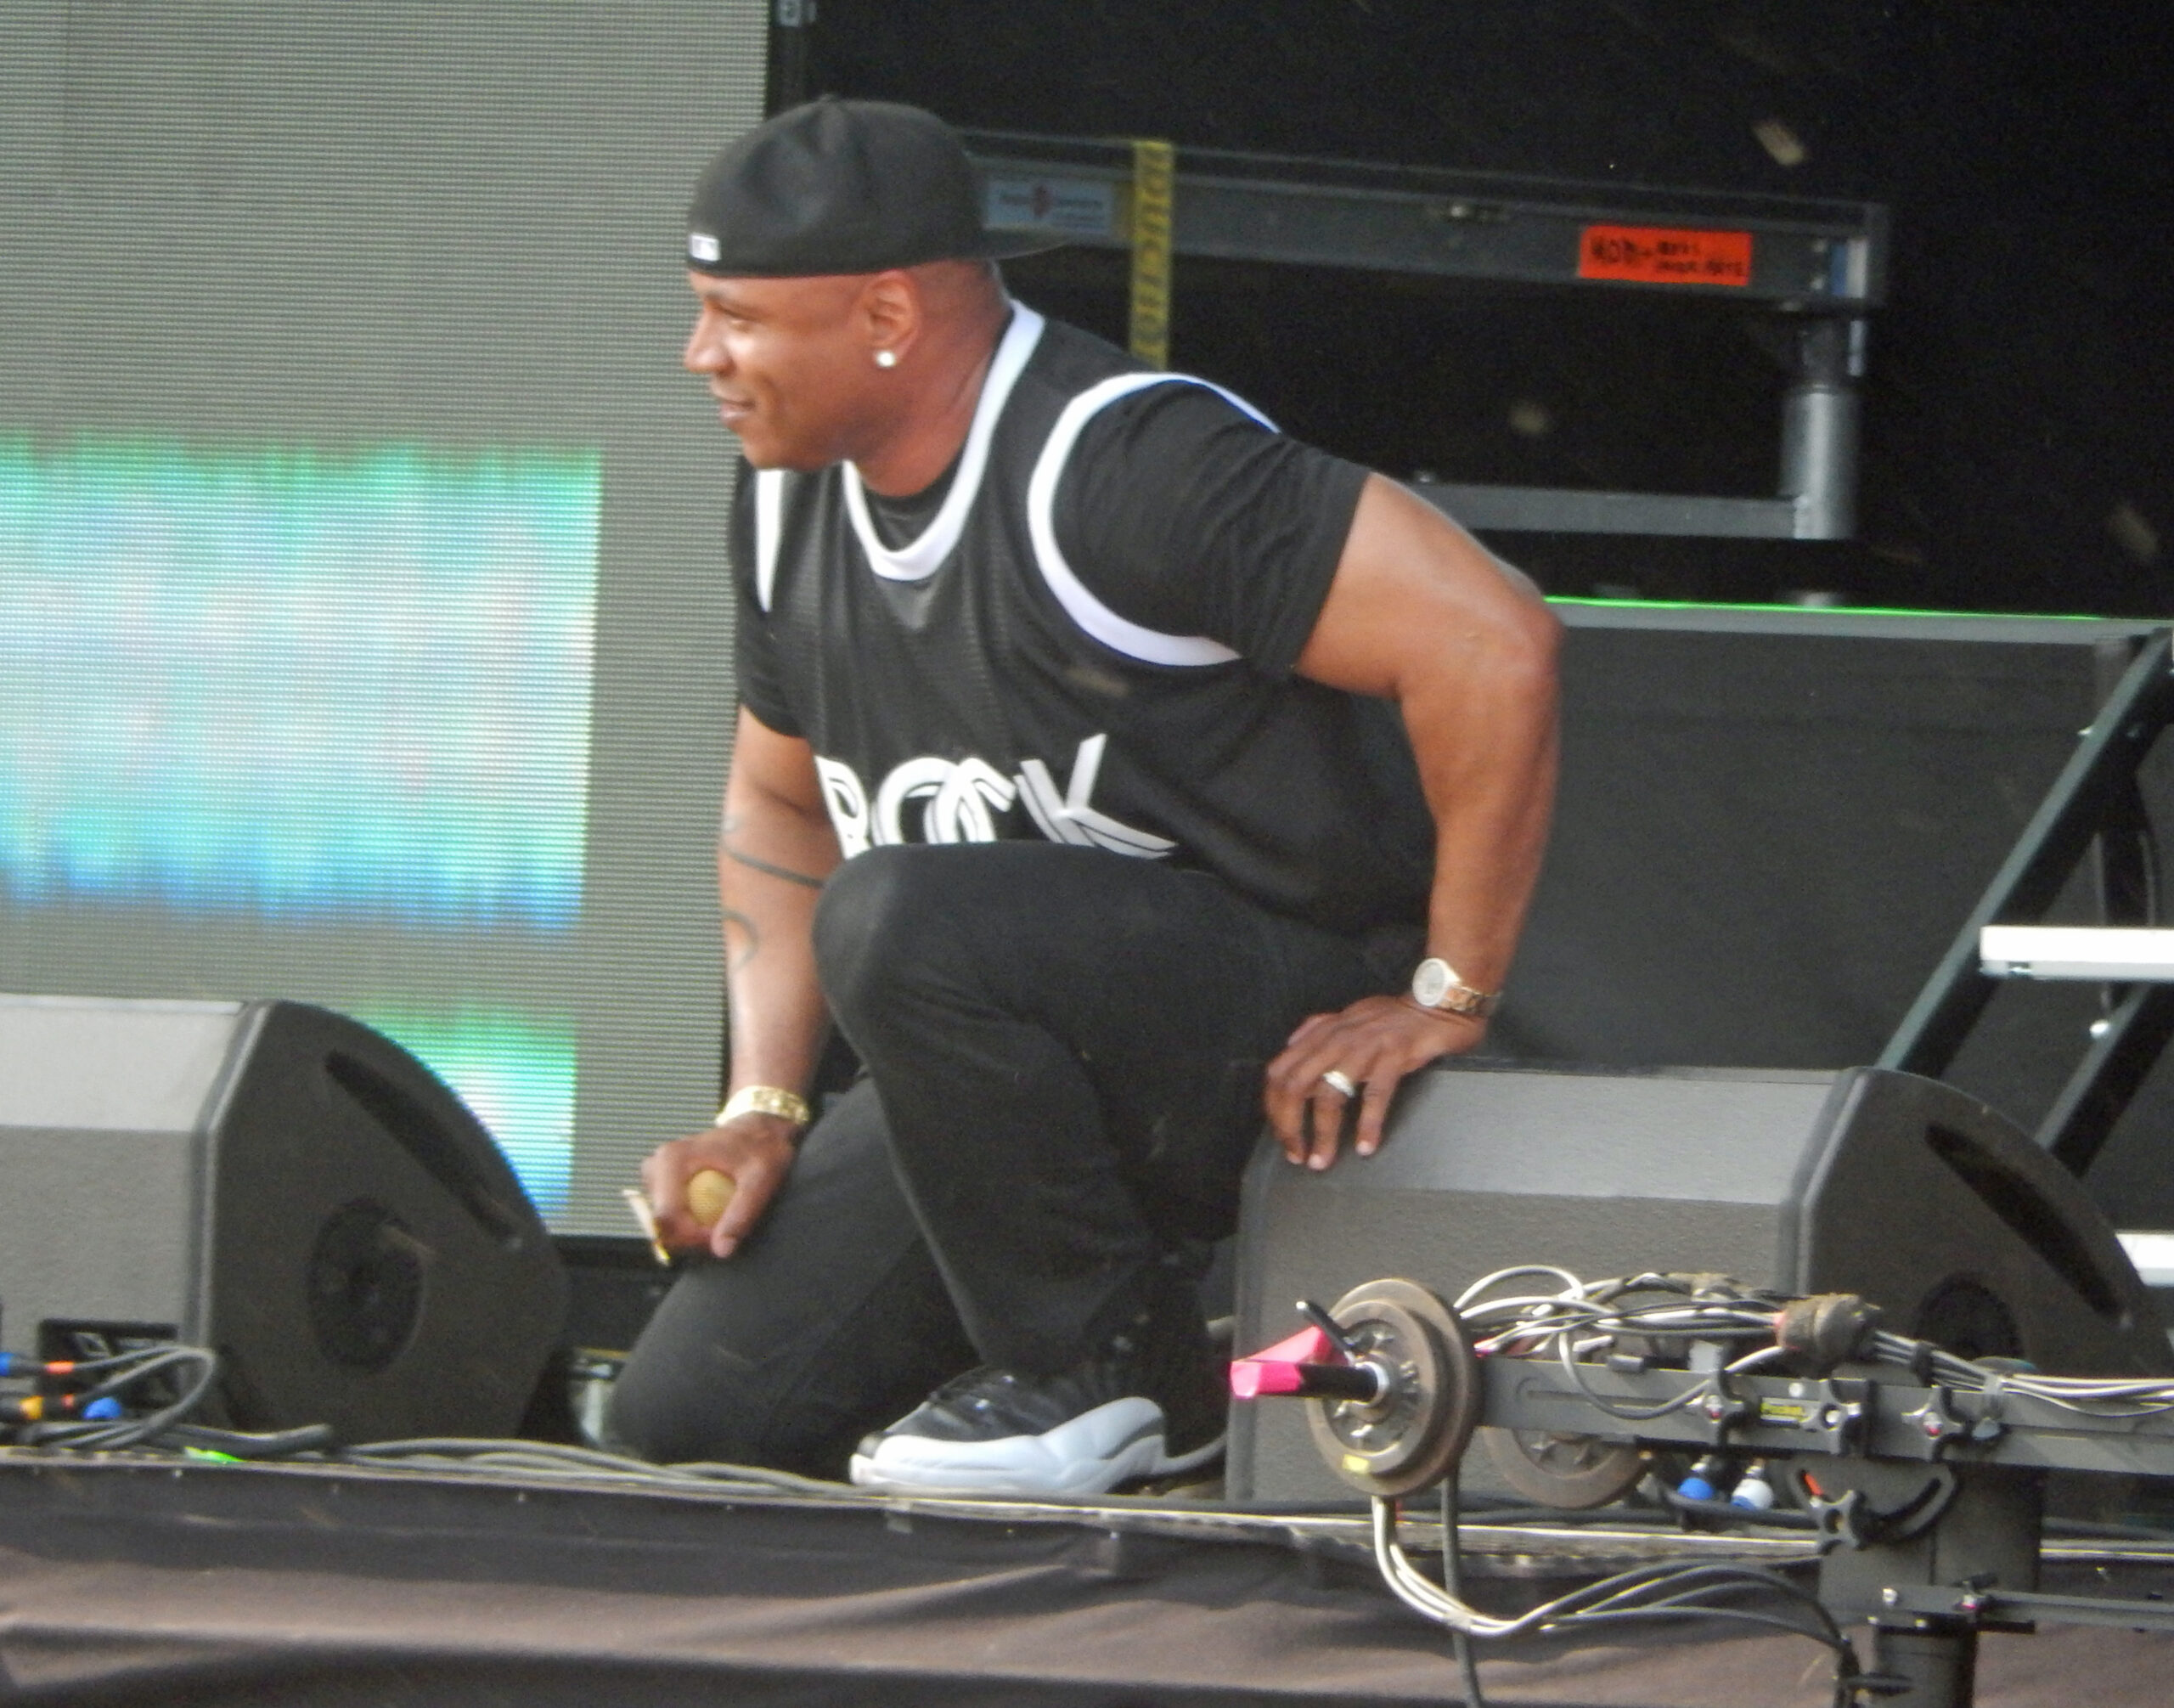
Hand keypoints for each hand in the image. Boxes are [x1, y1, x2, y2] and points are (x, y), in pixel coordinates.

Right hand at [639, 1114, 799, 1257]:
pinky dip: (691, 1224)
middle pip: (662, 1224)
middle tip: (725, 1232)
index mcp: (673, 1159)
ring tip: (723, 1219)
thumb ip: (741, 1214)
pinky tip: (713, 1214)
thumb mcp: (760, 1180)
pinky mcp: (660, 1185)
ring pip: (665, 1224)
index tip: (720, 1239)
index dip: (692, 1237)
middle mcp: (656, 1165)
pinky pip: (670, 1218)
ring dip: (692, 1232)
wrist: (757, 1132)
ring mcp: (656, 1176)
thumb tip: (722, 1250)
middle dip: (692, 1237)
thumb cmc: (760, 1150)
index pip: (667, 1216)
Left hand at [1263, 995, 1483, 1170]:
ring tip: (1322, 1160)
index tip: (1282, 1135)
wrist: (1438, 1005)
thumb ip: (1318, 1030)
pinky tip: (1365, 1146)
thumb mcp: (1348, 1017)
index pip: (1280, 1072)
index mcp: (1323, 1033)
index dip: (1273, 1107)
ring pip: (1329, 1094)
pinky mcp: (1394, 1055)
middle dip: (1289, 1125)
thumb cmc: (1393, 1016)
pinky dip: (1368, 1123)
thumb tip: (1291, 1044)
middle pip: (1295, 1086)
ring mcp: (1365, 1046)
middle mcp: (1337, 1039)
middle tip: (1297, 1155)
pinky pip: (1375, 1094)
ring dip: (1323, 1133)